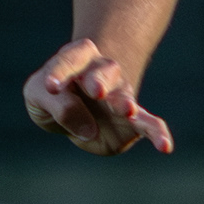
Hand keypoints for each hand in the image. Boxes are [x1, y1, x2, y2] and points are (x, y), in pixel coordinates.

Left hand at [24, 36, 173, 155]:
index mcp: (75, 57)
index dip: (60, 71)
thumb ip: (56, 104)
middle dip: (99, 79)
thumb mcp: (39, 96)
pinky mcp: (133, 121)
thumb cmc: (53, 95)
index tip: (51, 86)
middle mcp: (102, 72)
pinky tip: (164, 146)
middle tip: (96, 89)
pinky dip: (157, 133)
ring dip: (124, 102)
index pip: (68, 59)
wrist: (73, 111)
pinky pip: (149, 124)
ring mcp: (120, 95)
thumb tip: (86, 125)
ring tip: (126, 110)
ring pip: (124, 95)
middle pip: (103, 70)